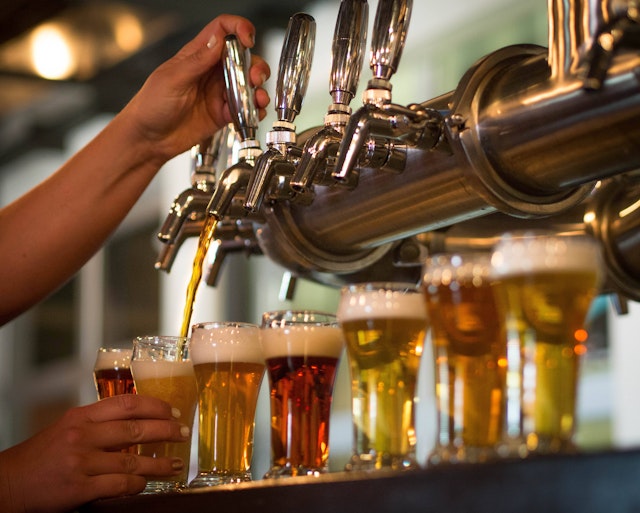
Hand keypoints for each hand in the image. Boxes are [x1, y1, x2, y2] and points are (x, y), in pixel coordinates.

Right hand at [0, 395, 190, 512]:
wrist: (9, 483)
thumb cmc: (41, 456)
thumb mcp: (68, 428)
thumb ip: (98, 424)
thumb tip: (136, 422)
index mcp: (81, 416)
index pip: (127, 404)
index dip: (156, 406)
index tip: (173, 411)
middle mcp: (83, 435)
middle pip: (136, 430)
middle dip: (166, 431)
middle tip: (182, 433)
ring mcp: (81, 462)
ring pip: (132, 461)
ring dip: (158, 464)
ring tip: (174, 464)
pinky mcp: (79, 488)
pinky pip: (119, 485)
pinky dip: (136, 485)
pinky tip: (145, 484)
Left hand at [122, 14, 270, 163]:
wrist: (149, 140)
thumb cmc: (151, 106)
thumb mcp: (172, 79)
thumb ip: (197, 61)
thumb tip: (218, 40)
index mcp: (197, 55)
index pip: (222, 30)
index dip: (238, 28)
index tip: (248, 39)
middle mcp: (212, 71)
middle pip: (243, 58)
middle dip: (255, 66)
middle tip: (255, 78)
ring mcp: (219, 93)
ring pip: (249, 84)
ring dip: (259, 89)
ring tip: (258, 99)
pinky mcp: (224, 114)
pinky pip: (246, 109)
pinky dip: (254, 111)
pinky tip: (252, 114)